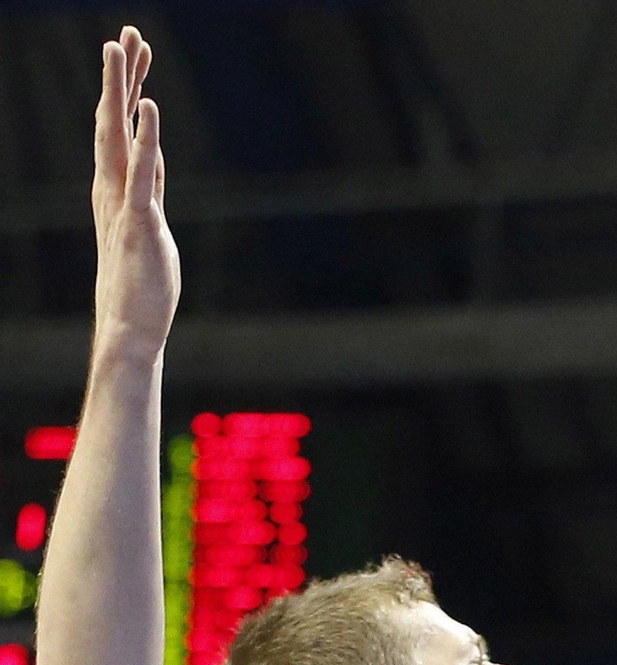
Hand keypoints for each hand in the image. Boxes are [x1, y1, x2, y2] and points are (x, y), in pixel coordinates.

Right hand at [91, 27, 178, 366]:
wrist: (130, 329)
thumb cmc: (142, 286)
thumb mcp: (150, 226)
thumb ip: (150, 191)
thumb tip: (155, 164)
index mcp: (116, 190)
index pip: (122, 130)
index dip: (127, 90)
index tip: (134, 53)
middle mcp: (113, 190)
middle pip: (114, 121)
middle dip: (120, 76)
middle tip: (126, 34)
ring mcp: (123, 204)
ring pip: (119, 136)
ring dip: (120, 91)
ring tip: (121, 47)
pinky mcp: (139, 223)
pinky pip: (143, 174)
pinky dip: (146, 140)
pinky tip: (148, 107)